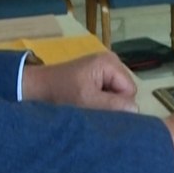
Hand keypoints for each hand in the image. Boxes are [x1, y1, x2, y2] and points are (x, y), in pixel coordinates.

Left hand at [21, 52, 137, 111]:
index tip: (99, 109)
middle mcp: (111, 61)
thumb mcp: (87, 100)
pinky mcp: (97, 76)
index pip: (130, 91)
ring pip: (117, 94)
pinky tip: (87, 103)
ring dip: (105, 103)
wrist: (36, 88)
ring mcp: (104, 68)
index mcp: (110, 62)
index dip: (118, 105)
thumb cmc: (60, 92)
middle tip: (92, 109)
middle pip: (125, 91)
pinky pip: (108, 92)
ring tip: (88, 106)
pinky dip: (100, 100)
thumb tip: (136, 111)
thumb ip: (113, 105)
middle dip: (112, 103)